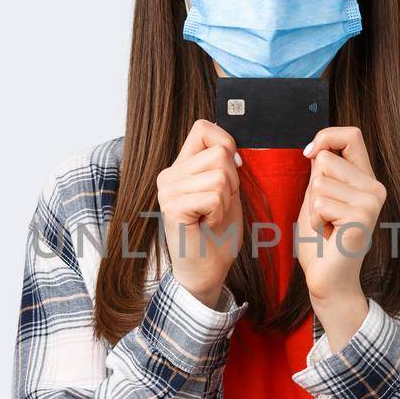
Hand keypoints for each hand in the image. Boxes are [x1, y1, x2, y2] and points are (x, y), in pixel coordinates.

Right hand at [157, 119, 242, 308]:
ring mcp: (167, 190)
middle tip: (219, 206)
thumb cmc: (218, 234)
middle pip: (219, 153)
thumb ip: (225, 165)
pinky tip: (207, 225)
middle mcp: (169, 175)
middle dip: (232, 181)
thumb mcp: (227, 191)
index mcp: (180, 167)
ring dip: (226, 201)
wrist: (207, 270)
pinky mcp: (172, 207)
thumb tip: (230, 149)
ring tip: (212, 216)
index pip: (202, 128)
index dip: (226, 144)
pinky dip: (219, 213)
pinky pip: (213, 196)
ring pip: (220, 175)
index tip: (231, 174)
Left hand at [299, 126, 383, 347]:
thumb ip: (322, 173)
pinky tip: (328, 235)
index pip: (351, 135)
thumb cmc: (321, 242)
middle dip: (312, 187)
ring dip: (312, 208)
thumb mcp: (317, 198)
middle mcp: (374, 188)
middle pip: (325, 159)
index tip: (309, 154)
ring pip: (319, 183)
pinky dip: (314, 220)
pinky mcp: (361, 218)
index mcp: (365, 179)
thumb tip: (317, 147)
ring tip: (326, 226)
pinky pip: (320, 204)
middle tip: (324, 214)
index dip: (326, 137)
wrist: (327, 279)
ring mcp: (371, 202)